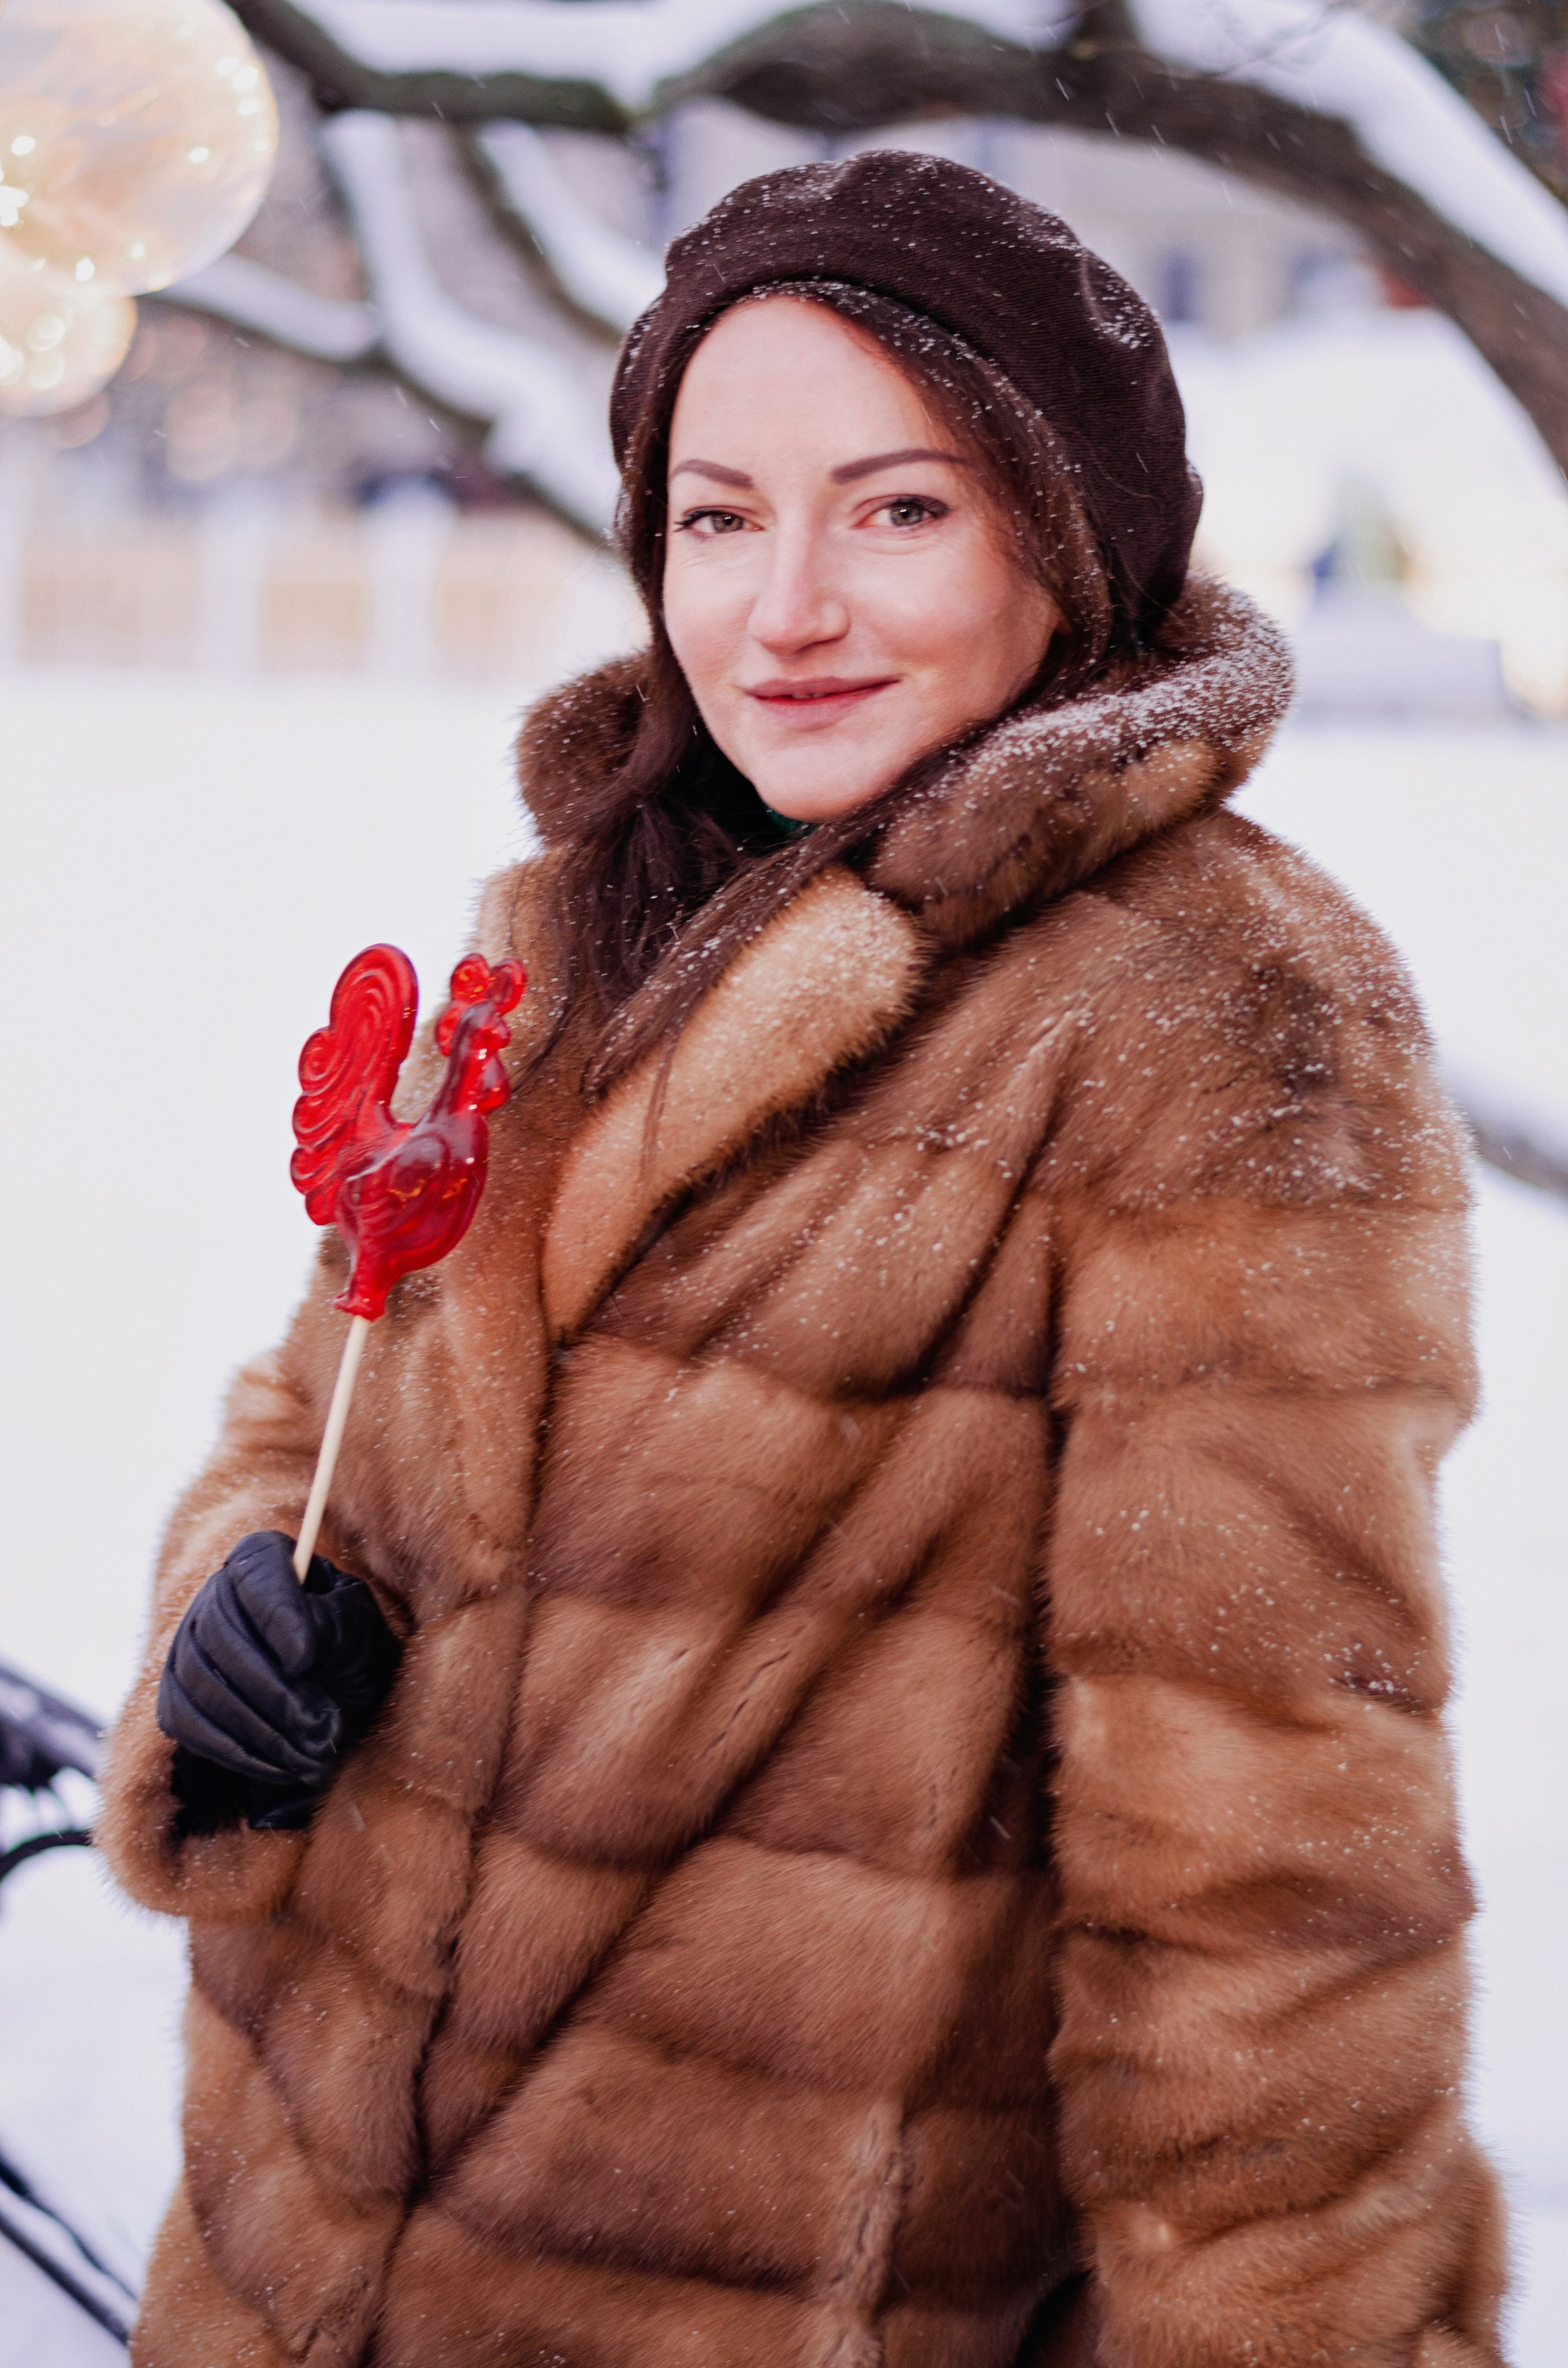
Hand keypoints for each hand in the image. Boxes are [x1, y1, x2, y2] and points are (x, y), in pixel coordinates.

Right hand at [157, 1531, 399, 1831]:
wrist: (335, 1705)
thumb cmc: (353, 1655)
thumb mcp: (359, 1632)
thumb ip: (329, 1626)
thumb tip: (295, 1655)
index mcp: (265, 1559)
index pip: (256, 1570)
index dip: (278, 1615)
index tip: (307, 1660)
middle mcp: (215, 1593)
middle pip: (221, 1635)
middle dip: (274, 1689)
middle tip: (319, 1725)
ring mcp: (187, 1645)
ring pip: (202, 1683)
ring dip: (259, 1727)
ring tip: (311, 1753)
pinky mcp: (177, 1696)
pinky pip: (188, 1724)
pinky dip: (234, 1751)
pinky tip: (279, 1766)